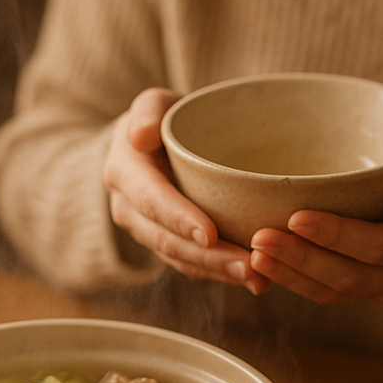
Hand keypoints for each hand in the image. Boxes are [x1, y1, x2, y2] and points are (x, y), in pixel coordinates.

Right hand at [103, 88, 270, 294]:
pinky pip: (190, 265)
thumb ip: (147, 110)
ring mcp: (146, 231)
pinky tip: (254, 279)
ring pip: (180, 259)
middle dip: (207, 256)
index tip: (211, 233)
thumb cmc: (164, 119)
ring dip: (218, 272)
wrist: (155, 143)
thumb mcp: (153, 103)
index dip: (179, 218)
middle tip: (249, 266)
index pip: (151, 200)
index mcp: (124, 172)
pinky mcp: (167, 245)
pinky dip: (220, 274)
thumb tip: (142, 135)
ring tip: (257, 278)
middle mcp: (128, 208)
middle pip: (167, 240)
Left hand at [248, 150, 382, 327]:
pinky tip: (264, 266)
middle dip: (302, 259)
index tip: (297, 217)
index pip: (381, 246)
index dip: (338, 235)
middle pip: (350, 276)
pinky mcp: (367, 293)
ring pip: (334, 292)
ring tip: (253, 255)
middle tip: (258, 237)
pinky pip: (328, 294)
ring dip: (291, 276)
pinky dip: (295, 283)